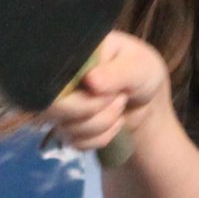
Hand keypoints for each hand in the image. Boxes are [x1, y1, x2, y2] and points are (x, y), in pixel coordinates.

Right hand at [46, 30, 168, 154]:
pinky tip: (115, 122)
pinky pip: (76, 142)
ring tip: (120, 104)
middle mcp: (58, 80)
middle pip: (53, 106)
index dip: (79, 91)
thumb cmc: (141, 72)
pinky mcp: (67, 128)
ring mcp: (60, 106)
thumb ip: (117, 72)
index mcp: (70, 55)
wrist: (147, 100)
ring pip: (67, 128)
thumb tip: (90, 81)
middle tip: (119, 97)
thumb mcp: (138, 66)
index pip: (51, 75)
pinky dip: (101, 137)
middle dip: (93, 108)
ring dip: (103, 123)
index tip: (106, 89)